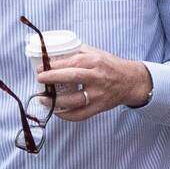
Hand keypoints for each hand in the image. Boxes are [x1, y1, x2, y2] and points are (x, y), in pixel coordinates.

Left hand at [35, 49, 151, 120]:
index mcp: (95, 61)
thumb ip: (77, 53)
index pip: (72, 62)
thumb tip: (54, 54)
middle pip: (72, 78)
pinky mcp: (99, 108)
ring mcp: (98, 95)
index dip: (54, 66)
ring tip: (43, 99)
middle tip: (39, 80)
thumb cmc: (109, 66)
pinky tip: (57, 111)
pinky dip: (66, 115)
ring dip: (55, 101)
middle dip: (52, 79)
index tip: (40, 68)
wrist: (130, 81)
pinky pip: (80, 115)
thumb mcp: (96, 53)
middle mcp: (97, 78)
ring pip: (74, 100)